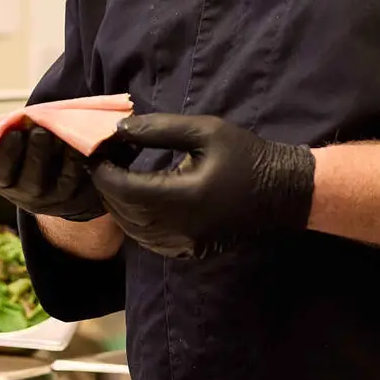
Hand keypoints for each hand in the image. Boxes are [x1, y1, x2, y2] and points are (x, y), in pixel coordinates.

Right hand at [0, 122, 108, 221]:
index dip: (6, 153)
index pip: (1, 171)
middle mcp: (28, 197)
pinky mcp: (78, 200)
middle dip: (35, 154)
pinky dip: (78, 162)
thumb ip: (3, 134)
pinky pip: (80, 182)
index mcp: (6, 183)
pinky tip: (78, 144)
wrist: (59, 184)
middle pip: (30, 181)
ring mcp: (55, 202)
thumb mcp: (14, 149)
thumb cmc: (30, 157)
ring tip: (61, 135)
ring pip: (59, 184)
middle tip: (40, 132)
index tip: (14, 132)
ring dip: (61, 157)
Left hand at [90, 113, 315, 258]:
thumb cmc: (245, 155)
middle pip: (124, 213)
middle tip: (105, 161)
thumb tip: (118, 130)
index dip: (104, 172)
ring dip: (118, 205)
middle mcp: (181, 227)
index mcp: (184, 197)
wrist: (283, 191)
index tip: (97, 152)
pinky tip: (138, 201)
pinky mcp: (191, 251)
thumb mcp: (204, 131)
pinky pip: (150, 242)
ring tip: (119, 177)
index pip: (125, 190)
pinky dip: (135, 223)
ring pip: (133, 231)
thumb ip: (158, 129)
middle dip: (107, 187)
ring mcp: (186, 244)